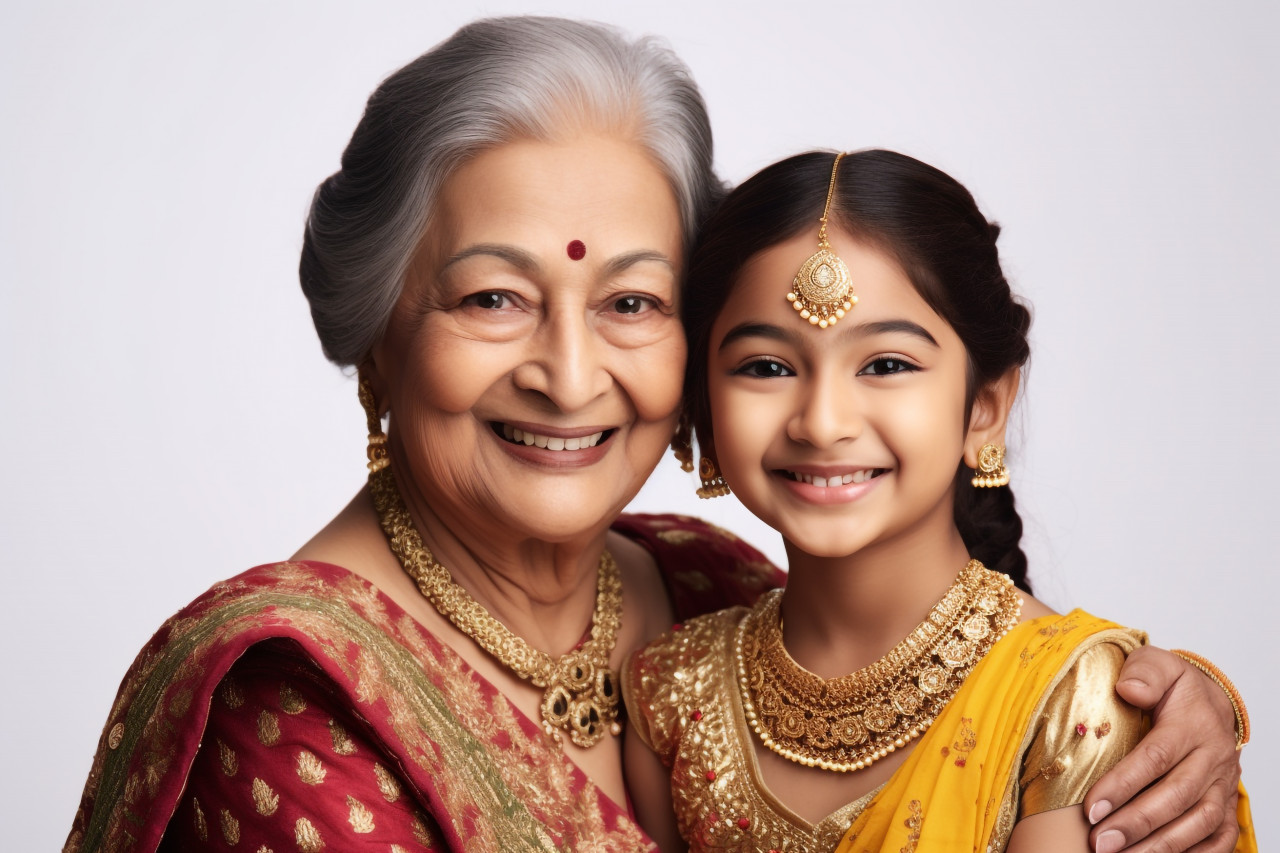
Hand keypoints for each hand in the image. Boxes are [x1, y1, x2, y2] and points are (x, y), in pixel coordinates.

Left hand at [1084, 645, 1241, 851]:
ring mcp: (1223, 786)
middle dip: (1135, 824)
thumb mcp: (1158, 664)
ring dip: (1159, 846)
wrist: (1211, 703)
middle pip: (1175, 798)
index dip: (1123, 785)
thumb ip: (1144, 672)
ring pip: (1197, 824)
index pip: (1155, 758)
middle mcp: (1212, 760)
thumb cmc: (1174, 687)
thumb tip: (1128, 688)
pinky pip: (1218, 839)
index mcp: (1192, 726)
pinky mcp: (1227, 806)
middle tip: (1099, 843)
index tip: (1090, 808)